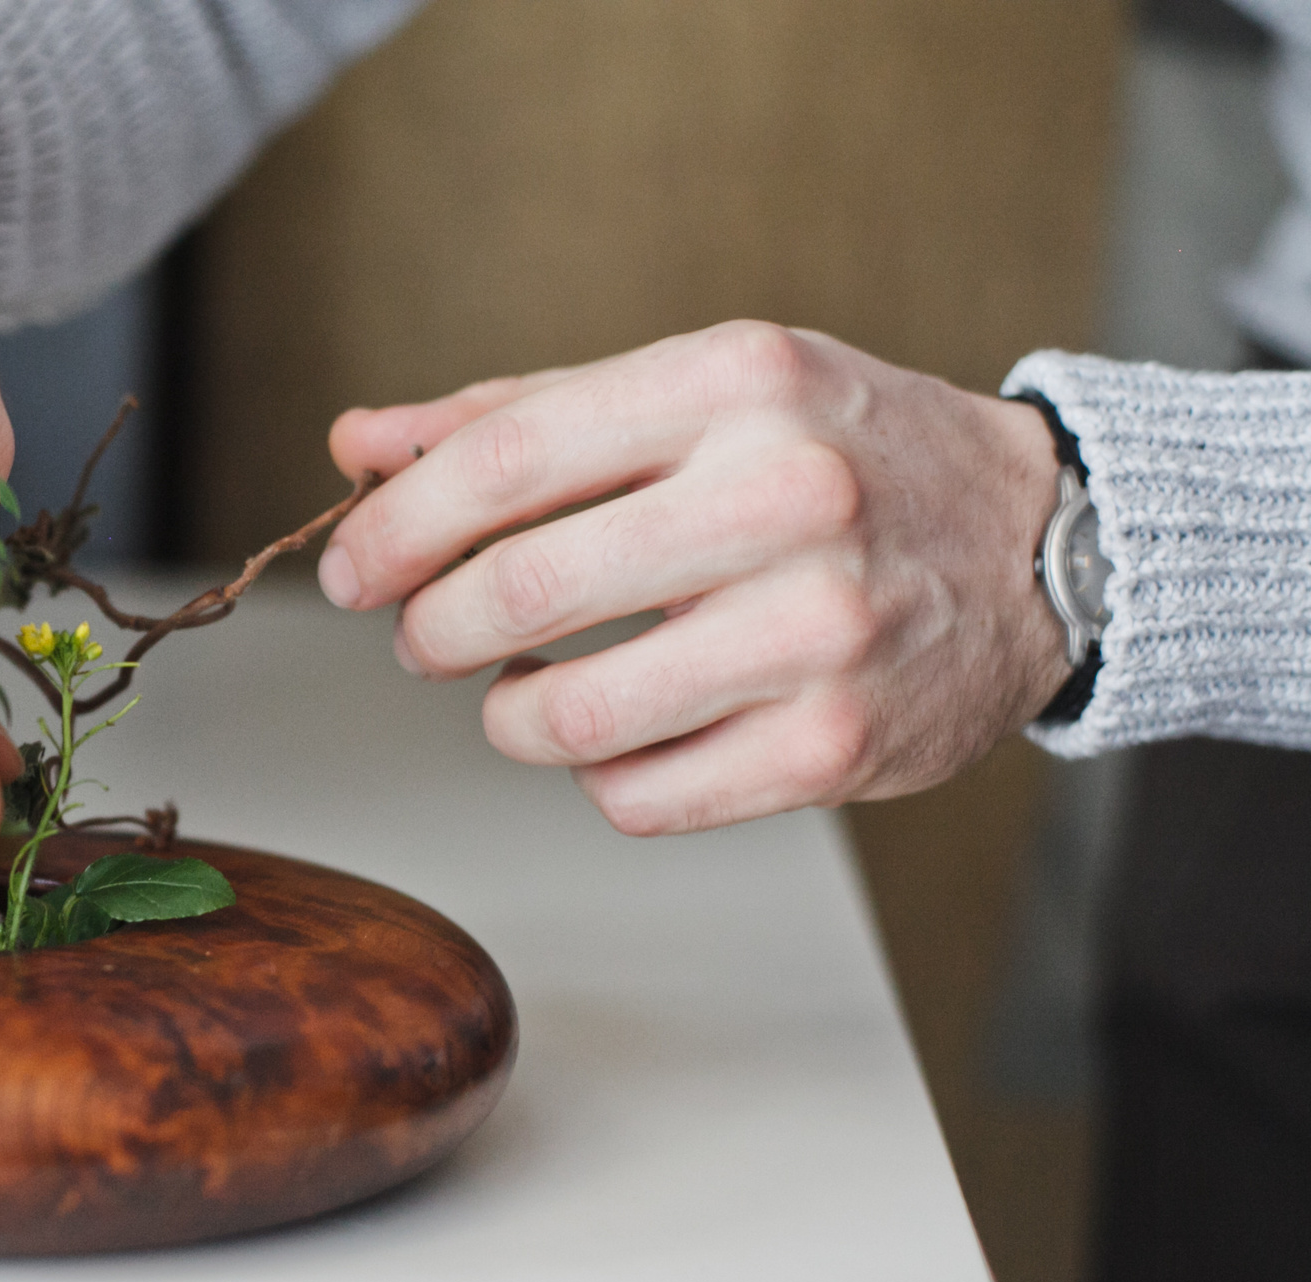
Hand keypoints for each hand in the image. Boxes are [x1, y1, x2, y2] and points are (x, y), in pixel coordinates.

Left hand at [319, 321, 1072, 834]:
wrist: (1036, 545)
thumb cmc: (833, 456)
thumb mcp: (691, 393)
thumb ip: (516, 415)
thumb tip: (355, 444)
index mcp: (733, 382)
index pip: (503, 461)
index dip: (392, 528)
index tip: (348, 568)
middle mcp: (784, 497)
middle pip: (517, 593)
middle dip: (428, 630)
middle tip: (421, 637)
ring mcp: (818, 631)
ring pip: (565, 720)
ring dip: (506, 716)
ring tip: (522, 688)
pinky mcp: (836, 746)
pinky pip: (634, 796)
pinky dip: (597, 774)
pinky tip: (626, 729)